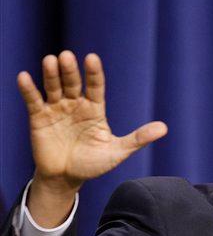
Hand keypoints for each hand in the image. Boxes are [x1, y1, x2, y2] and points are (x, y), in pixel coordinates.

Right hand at [17, 51, 167, 191]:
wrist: (67, 178)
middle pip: (73, 83)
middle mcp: (76, 105)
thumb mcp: (118, 151)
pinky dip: (29, 89)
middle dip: (70, 70)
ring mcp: (57, 109)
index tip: (92, 58)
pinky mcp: (39, 118)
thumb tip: (164, 128)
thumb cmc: (94, 164)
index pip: (95, 86)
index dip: (93, 73)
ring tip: (51, 61)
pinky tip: (25, 77)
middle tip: (67, 57)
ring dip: (51, 75)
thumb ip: (138, 138)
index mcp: (95, 109)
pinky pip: (33, 101)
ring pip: (54, 87)